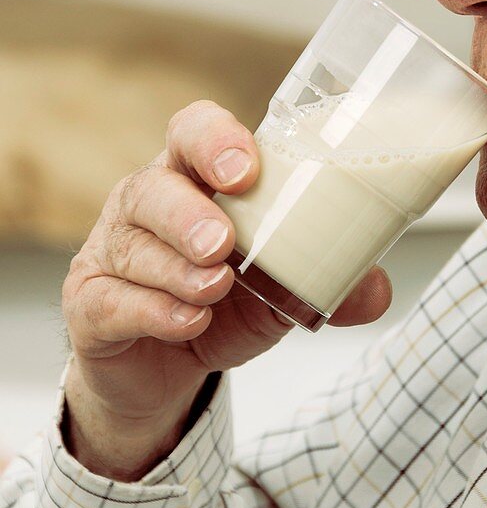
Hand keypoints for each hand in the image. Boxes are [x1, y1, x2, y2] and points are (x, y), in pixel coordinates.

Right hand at [61, 100, 391, 474]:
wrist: (164, 374)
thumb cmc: (221, 307)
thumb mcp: (281, 294)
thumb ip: (326, 285)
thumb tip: (376, 288)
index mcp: (194, 180)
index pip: (192, 133)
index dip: (215, 140)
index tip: (246, 168)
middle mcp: (145, 205)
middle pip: (153, 187)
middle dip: (189, 213)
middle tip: (224, 243)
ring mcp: (111, 253)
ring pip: (132, 246)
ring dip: (177, 270)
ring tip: (215, 289)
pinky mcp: (90, 304)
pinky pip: (112, 300)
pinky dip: (153, 311)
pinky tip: (187, 321)